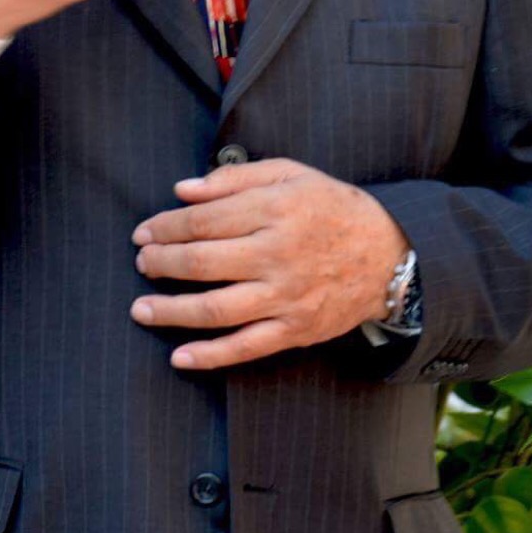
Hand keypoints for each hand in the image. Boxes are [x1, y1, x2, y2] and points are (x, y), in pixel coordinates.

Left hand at [129, 158, 412, 368]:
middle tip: (144, 263)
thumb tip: (182, 191)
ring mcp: (286, 295)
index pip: (204, 219)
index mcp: (277, 209)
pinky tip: (179, 357)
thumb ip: (236, 178)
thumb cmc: (335, 209)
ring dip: (170, 311)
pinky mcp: (295, 329)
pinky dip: (209, 356)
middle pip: (201, 262)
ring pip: (214, 308)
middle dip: (161, 263)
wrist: (390, 255)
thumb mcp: (293, 176)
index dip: (166, 227)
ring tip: (141, 308)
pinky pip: (245, 347)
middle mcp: (278, 253)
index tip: (145, 232)